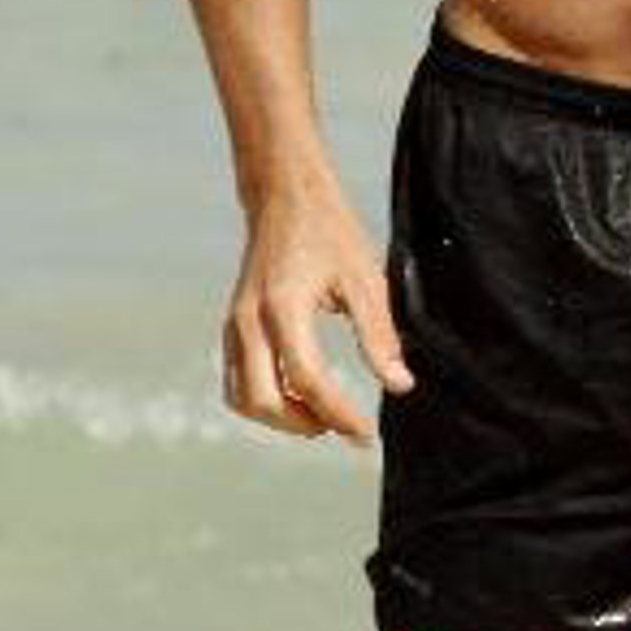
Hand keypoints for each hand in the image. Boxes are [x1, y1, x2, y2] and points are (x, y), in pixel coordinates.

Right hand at [221, 177, 414, 443]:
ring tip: (322, 418)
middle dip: (303, 426)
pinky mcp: (232, 326)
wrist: (284, 195)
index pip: (308, 380)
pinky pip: (237, 380)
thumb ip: (379, 335)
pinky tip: (299, 396)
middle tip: (344, 429)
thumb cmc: (328, 230)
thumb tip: (398, 384)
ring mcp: (234, 325)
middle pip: (263, 401)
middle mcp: (249, 321)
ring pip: (242, 397)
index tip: (365, 435)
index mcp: (283, 307)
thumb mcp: (365, 278)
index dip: (339, 414)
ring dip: (280, 418)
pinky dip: (264, 400)